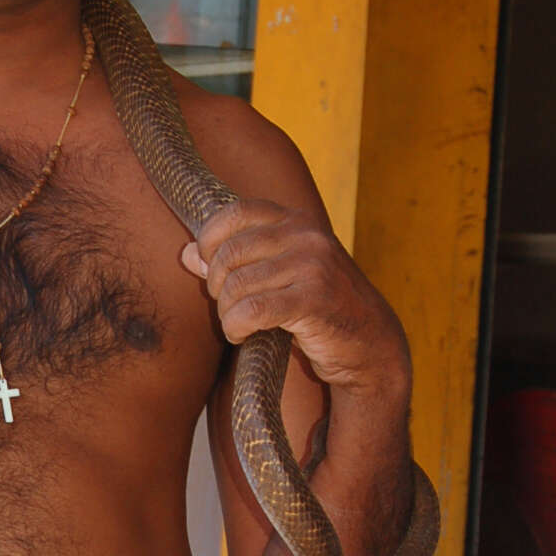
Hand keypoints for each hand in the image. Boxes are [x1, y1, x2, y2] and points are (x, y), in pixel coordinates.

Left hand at [180, 199, 409, 399]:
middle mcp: (305, 235)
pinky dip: (236, 327)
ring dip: (227, 313)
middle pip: (229, 253)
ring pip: (237, 286)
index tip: (208, 267)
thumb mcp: (276, 273)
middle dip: (217, 285)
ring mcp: (313, 264)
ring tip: (237, 324)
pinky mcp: (315, 299)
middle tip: (227, 305)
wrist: (369, 343)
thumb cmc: (315, 305)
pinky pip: (252, 310)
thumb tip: (186, 253)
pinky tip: (242, 335)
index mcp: (294, 219)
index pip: (234, 213)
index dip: (209, 239)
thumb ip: (233, 260)